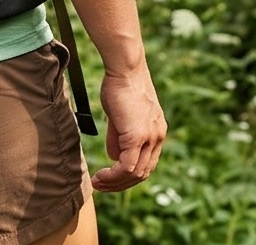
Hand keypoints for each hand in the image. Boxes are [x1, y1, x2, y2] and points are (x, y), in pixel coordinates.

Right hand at [90, 67, 166, 191]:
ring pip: (135, 173)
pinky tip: (100, 176)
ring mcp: (149, 138)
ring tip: (98, 183)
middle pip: (143, 173)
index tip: (111, 178)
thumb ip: (119, 137)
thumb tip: (114, 157)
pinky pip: (127, 166)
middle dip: (121, 184)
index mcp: (156, 132)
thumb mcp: (120, 114)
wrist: (125, 68)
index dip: (129, 175)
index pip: (146, 163)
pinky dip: (113, 176)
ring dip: (115, 183)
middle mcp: (157, 137)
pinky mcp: (137, 136)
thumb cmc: (120, 85)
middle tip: (102, 186)